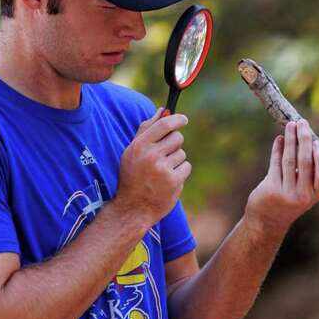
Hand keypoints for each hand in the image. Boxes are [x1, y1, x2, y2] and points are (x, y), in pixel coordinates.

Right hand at [115, 108, 191, 224]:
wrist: (133, 207)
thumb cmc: (132, 176)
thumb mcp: (132, 151)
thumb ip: (146, 129)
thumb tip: (162, 110)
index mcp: (140, 146)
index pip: (164, 124)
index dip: (176, 119)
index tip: (183, 119)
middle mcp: (151, 156)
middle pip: (177, 138)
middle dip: (175, 143)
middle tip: (166, 153)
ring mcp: (163, 169)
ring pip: (182, 153)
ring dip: (176, 160)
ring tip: (162, 171)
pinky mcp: (174, 182)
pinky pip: (186, 167)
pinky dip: (180, 172)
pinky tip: (168, 179)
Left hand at [245, 119, 318, 235]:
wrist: (267, 221)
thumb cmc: (288, 200)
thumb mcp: (304, 191)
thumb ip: (308, 171)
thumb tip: (309, 141)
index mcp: (315, 195)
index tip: (317, 141)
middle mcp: (302, 196)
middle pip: (305, 162)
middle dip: (304, 139)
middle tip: (302, 123)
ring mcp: (286, 193)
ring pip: (289, 160)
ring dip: (290, 139)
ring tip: (290, 125)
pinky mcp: (271, 189)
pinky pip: (276, 164)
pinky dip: (278, 149)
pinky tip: (279, 139)